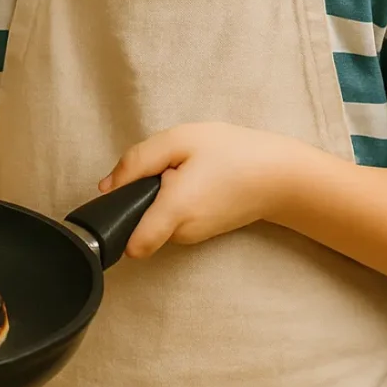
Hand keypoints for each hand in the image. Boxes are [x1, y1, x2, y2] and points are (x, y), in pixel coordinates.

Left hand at [98, 122, 300, 257]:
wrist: (280, 176)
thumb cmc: (231, 152)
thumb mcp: (179, 140)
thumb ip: (137, 162)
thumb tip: (107, 187)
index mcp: (174, 211)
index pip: (132, 245)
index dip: (116, 224)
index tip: (119, 200)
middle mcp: (181, 233)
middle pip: (139, 223)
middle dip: (142, 196)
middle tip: (169, 168)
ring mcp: (193, 237)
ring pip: (156, 220)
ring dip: (160, 197)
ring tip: (187, 171)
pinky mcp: (201, 234)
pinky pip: (173, 219)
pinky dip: (176, 202)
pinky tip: (197, 180)